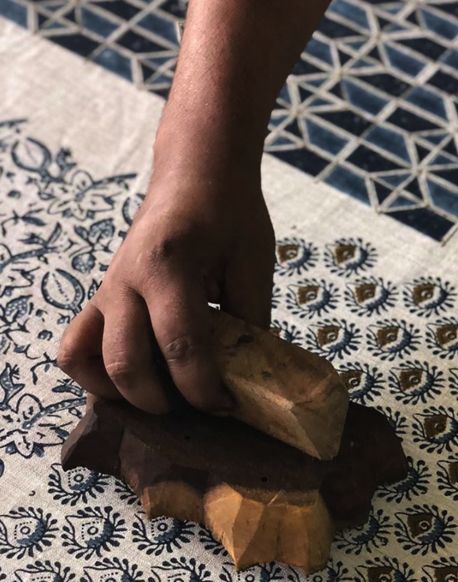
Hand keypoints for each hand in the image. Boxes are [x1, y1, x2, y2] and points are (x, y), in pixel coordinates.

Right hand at [58, 167, 274, 414]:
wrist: (196, 170)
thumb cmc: (231, 213)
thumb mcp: (252, 265)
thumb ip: (249, 322)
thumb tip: (249, 379)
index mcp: (168, 266)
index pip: (181, 346)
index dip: (204, 388)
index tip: (227, 405)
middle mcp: (126, 280)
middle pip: (126, 364)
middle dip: (163, 401)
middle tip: (197, 406)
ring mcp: (107, 289)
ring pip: (85, 359)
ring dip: (120, 392)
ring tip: (160, 397)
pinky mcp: (100, 296)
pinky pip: (76, 344)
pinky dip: (95, 372)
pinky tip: (131, 380)